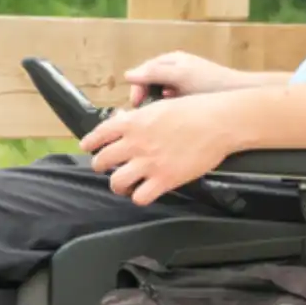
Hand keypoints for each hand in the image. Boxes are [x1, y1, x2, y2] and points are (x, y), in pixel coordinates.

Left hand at [80, 91, 246, 204]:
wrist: (218, 122)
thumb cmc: (194, 110)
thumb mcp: (159, 107)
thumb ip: (138, 118)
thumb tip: (124, 122)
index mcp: (133, 123)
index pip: (99, 135)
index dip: (90, 143)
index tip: (87, 148)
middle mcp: (135, 143)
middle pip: (102, 161)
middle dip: (101, 165)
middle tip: (108, 168)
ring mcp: (149, 163)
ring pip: (116, 182)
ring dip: (118, 184)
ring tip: (123, 184)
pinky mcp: (165, 179)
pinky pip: (140, 197)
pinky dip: (139, 197)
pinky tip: (144, 193)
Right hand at [124, 51, 243, 105]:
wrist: (241, 94)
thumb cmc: (211, 82)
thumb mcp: (180, 76)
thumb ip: (154, 73)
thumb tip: (128, 75)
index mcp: (171, 60)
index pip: (143, 71)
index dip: (136, 87)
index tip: (135, 104)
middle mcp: (174, 69)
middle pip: (149, 83)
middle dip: (145, 97)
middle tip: (145, 113)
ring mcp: (182, 82)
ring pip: (159, 93)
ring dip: (157, 103)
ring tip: (161, 113)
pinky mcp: (190, 95)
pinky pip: (171, 101)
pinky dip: (169, 107)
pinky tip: (175, 113)